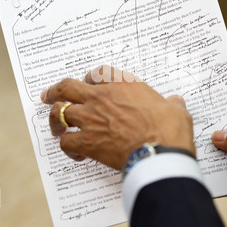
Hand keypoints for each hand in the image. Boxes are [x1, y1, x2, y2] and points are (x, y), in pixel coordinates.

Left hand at [41, 65, 195, 169]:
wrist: (160, 152)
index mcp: (123, 85)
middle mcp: (101, 98)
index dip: (90, 78)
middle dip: (55, 91)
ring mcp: (91, 119)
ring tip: (56, 126)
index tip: (88, 83)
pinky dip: (68, 147)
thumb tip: (176, 102)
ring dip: (54, 119)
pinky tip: (76, 153)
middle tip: (49, 95)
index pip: (98, 73)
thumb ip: (172, 104)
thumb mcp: (176, 110)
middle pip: (67, 87)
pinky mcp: (87, 141)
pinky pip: (66, 141)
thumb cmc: (169, 129)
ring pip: (59, 112)